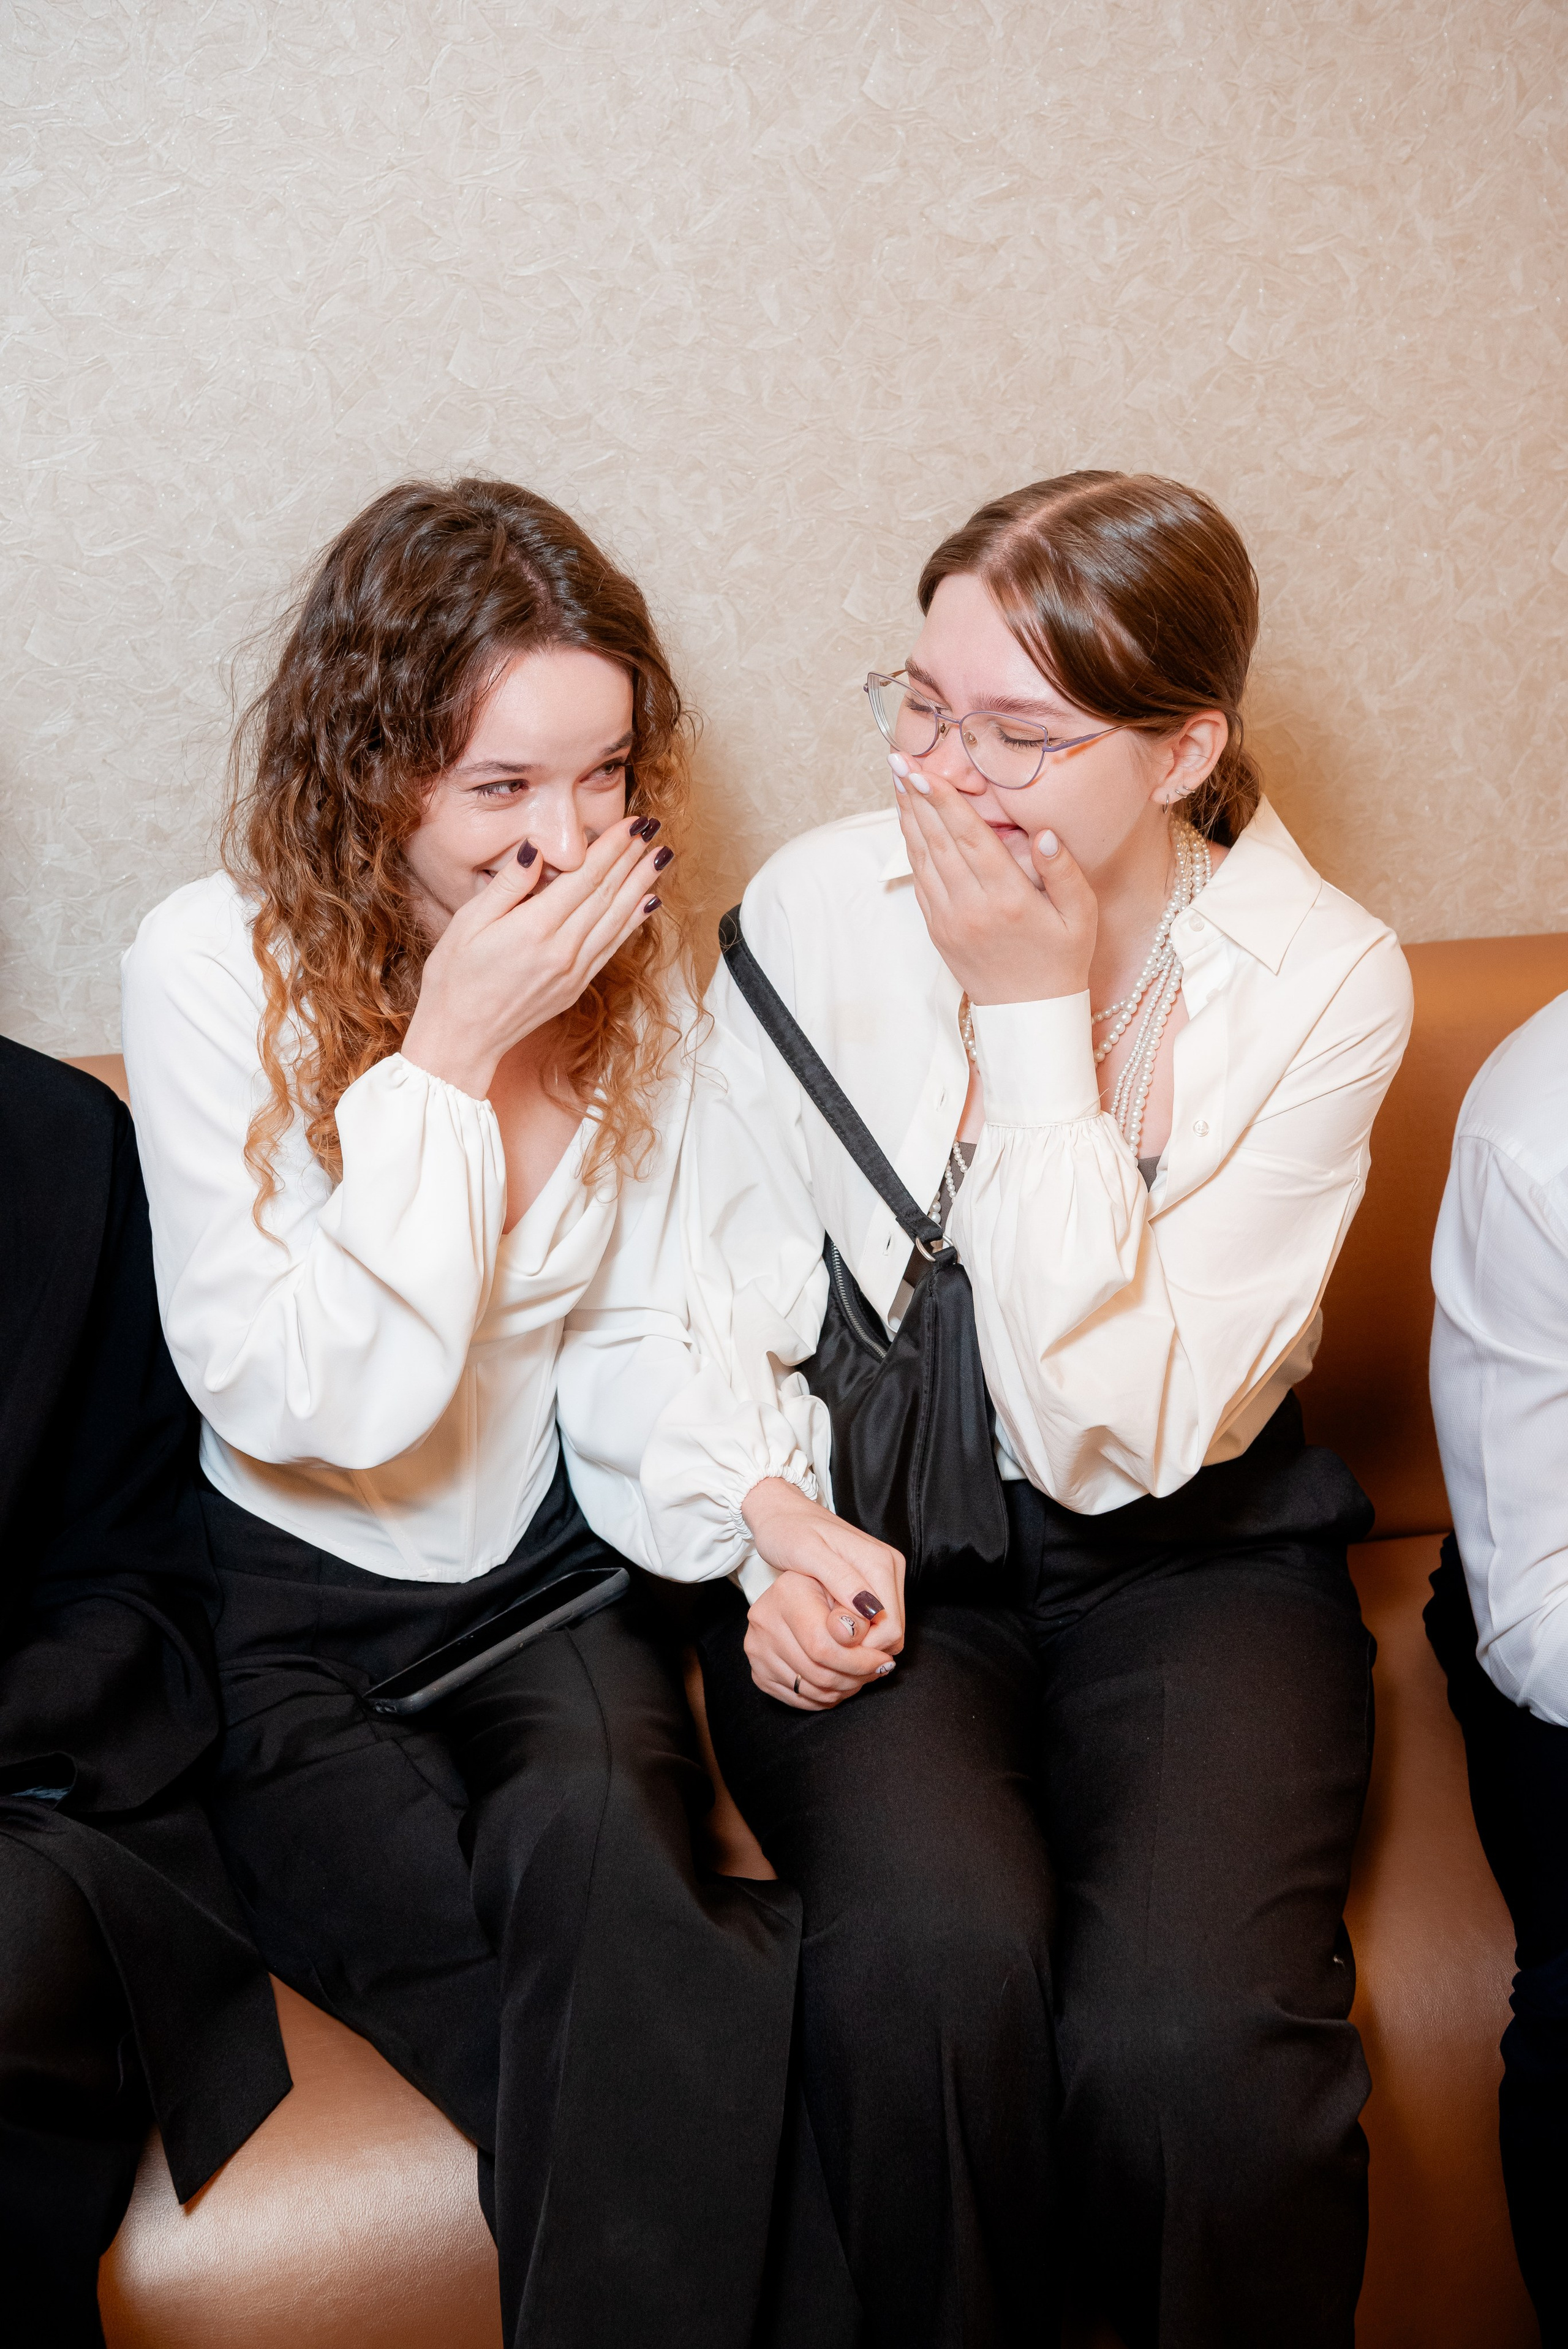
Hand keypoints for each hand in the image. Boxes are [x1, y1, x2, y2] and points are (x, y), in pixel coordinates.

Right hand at [402, 815, 667, 1097]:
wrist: (462, 1039)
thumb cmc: (454, 979)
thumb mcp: (468, 923)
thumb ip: (508, 885)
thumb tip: (537, 851)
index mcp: (534, 929)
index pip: (585, 878)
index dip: (612, 848)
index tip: (632, 824)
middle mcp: (562, 951)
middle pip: (607, 895)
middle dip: (632, 858)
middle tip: (654, 829)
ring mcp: (574, 972)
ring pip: (617, 919)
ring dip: (641, 885)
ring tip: (660, 857)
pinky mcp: (577, 987)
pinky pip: (612, 946)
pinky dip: (633, 921)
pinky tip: (648, 902)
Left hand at [740, 1478, 904, 1710]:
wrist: (781, 1511)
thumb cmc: (787, 1531)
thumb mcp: (806, 1553)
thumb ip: (840, 1579)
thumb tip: (871, 1610)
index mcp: (879, 1562)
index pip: (891, 1628)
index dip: (862, 1648)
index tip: (829, 1645)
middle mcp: (889, 1566)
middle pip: (893, 1632)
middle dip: (862, 1647)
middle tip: (823, 1640)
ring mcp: (885, 1573)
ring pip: (886, 1629)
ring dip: (859, 1640)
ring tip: (824, 1631)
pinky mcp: (875, 1580)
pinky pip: (877, 1620)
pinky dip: (857, 1631)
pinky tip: (830, 1625)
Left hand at [893, 760, 1096, 1005]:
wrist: (1029, 1014)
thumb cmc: (1061, 960)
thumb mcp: (1080, 916)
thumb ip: (1063, 872)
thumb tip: (1044, 834)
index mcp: (1009, 900)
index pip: (971, 840)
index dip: (945, 803)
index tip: (924, 772)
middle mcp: (972, 908)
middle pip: (938, 842)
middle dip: (917, 797)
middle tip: (899, 760)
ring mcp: (950, 920)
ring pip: (923, 858)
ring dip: (909, 817)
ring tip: (898, 780)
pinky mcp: (938, 929)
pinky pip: (921, 880)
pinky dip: (911, 847)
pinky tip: (909, 822)